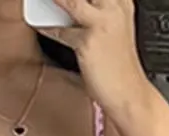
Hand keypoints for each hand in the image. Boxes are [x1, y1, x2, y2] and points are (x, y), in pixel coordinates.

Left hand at [34, 0, 145, 118]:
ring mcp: (102, 23)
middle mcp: (114, 7)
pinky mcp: (88, 41)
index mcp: (121, 2)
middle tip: (51, 2)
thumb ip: (95, 12)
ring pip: (71, 1)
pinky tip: (40, 24)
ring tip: (39, 3)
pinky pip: (60, 30)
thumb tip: (67, 6)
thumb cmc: (118, 66)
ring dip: (56, 1)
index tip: (65, 0)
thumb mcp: (113, 29)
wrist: (128, 93)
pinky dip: (47, 27)